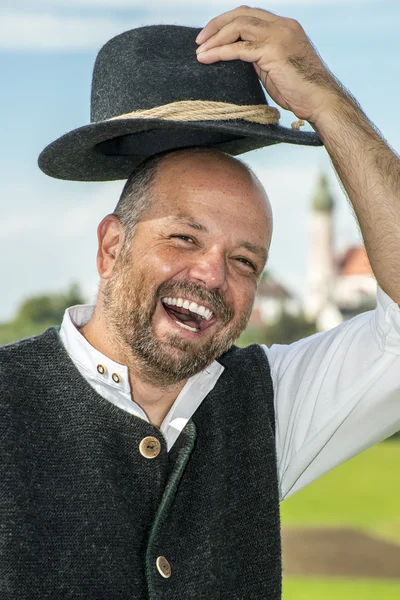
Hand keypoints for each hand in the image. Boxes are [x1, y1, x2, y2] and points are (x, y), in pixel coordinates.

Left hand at [196, 6, 345, 124]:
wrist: (320, 100)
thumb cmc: (300, 91)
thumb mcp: (275, 67)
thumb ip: (259, 57)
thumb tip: (237, 56)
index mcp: (284, 26)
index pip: (250, 15)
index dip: (227, 22)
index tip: (211, 36)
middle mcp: (282, 25)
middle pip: (241, 14)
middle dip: (216, 25)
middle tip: (199, 41)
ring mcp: (278, 36)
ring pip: (238, 27)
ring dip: (215, 37)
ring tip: (200, 51)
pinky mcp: (273, 51)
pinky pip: (239, 48)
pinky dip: (220, 52)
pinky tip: (207, 59)